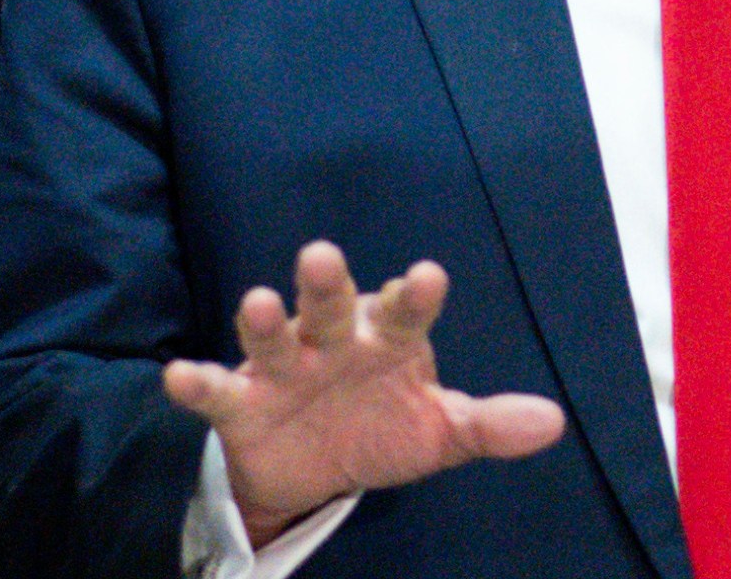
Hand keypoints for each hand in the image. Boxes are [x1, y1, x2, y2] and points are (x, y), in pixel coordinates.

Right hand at [162, 241, 566, 548]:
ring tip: (258, 301)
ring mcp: (284, 369)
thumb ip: (488, 425)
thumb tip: (551, 422)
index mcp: (387, 342)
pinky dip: (197, 382)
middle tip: (323, 256)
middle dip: (327, 285)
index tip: (427, 278)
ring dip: (264, 320)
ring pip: (273, 337)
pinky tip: (178, 375)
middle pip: (331, 306)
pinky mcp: (241, 404)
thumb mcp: (438, 433)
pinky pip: (217, 390)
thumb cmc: (382, 429)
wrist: (314, 473)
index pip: (404, 314)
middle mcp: (333, 342)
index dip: (413, 297)